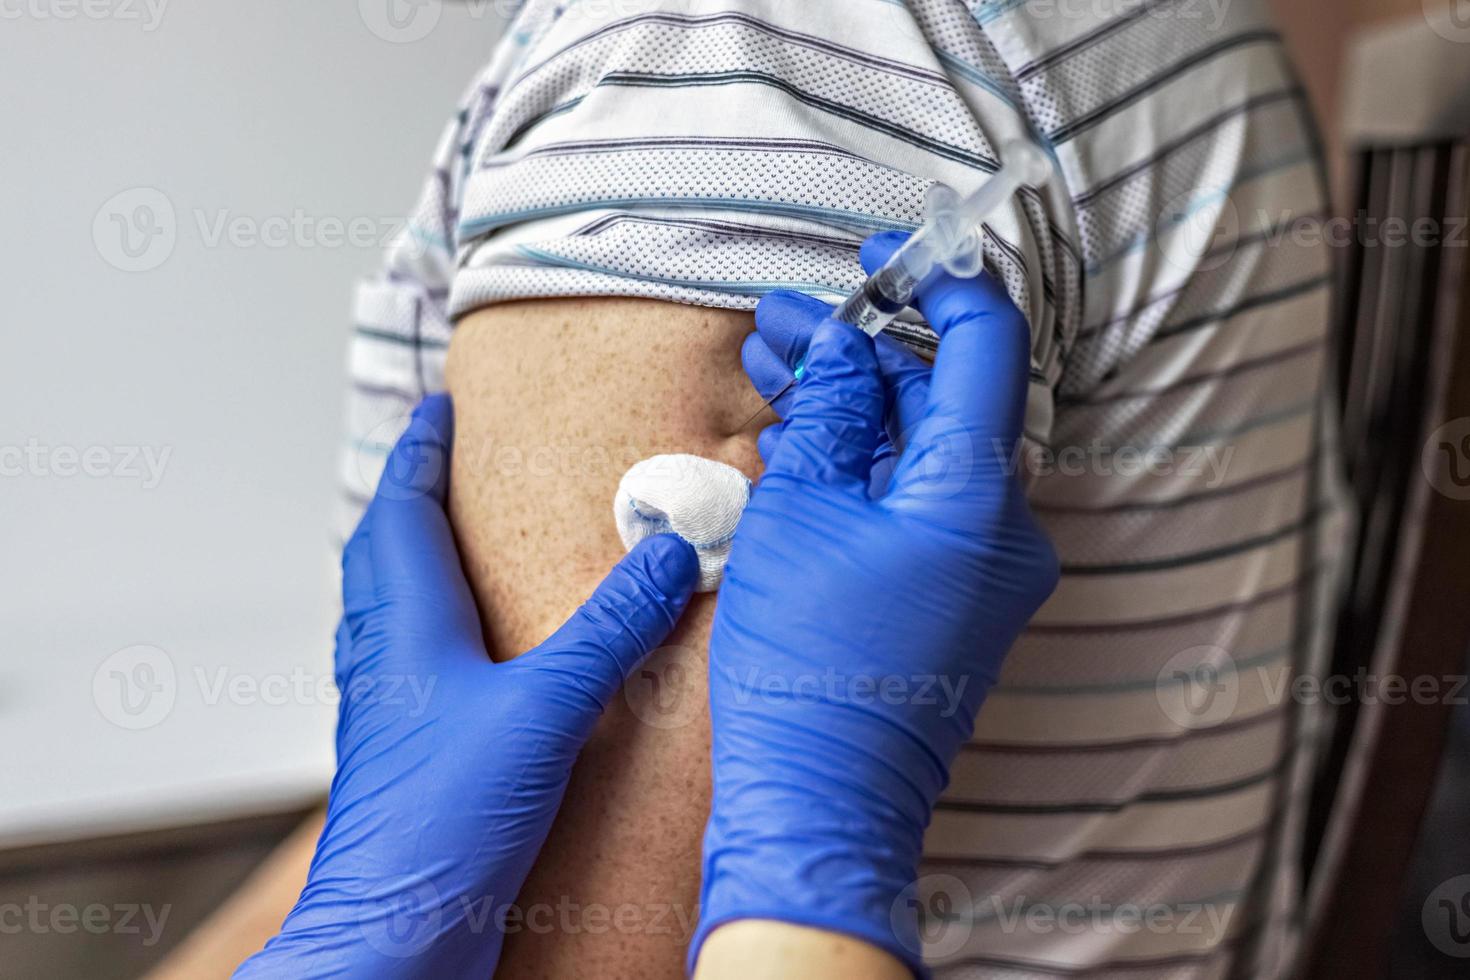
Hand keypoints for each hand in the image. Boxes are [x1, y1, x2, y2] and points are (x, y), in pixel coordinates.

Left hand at [237, 394, 698, 978]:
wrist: (392, 933)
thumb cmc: (440, 823)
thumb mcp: (545, 710)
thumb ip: (609, 629)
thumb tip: (666, 551)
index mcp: (405, 624)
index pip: (401, 508)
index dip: (420, 451)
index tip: (438, 406)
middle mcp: (387, 657)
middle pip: (385, 550)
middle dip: (413, 495)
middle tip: (446, 460)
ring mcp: (393, 708)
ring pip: (393, 607)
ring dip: (418, 559)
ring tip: (461, 541)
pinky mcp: (412, 753)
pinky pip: (415, 662)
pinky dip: (440, 628)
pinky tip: (481, 656)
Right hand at [694, 233, 1059, 972]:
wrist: (818, 802)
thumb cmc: (807, 667)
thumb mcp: (800, 514)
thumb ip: (831, 412)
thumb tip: (842, 348)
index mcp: (978, 495)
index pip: (986, 344)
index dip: (937, 282)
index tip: (883, 258)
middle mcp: (1001, 527)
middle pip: (942, 399)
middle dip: (863, 350)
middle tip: (784, 321)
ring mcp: (979, 566)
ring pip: (918, 453)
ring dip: (851, 408)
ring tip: (770, 368)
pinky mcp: (947, 595)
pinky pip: (911, 506)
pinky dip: (859, 469)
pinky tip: (792, 442)